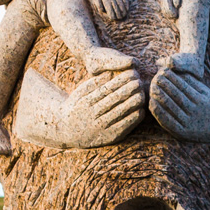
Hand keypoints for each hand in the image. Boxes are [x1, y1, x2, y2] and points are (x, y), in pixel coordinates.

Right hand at [13, 65, 146, 149]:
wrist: (67, 131)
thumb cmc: (77, 106)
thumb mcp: (80, 92)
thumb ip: (94, 82)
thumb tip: (111, 72)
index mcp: (85, 102)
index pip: (106, 89)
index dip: (120, 80)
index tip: (131, 72)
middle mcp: (93, 116)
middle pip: (114, 99)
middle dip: (129, 88)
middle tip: (139, 80)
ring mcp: (101, 128)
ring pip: (120, 112)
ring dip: (133, 102)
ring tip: (142, 93)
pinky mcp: (109, 137)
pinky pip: (124, 126)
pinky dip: (133, 117)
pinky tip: (140, 109)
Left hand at [88, 0, 129, 22]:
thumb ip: (99, 4)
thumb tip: (104, 12)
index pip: (111, 11)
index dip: (113, 17)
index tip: (114, 19)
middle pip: (117, 9)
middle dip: (119, 15)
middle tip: (120, 18)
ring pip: (122, 4)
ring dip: (124, 11)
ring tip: (124, 15)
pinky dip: (126, 4)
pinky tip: (127, 8)